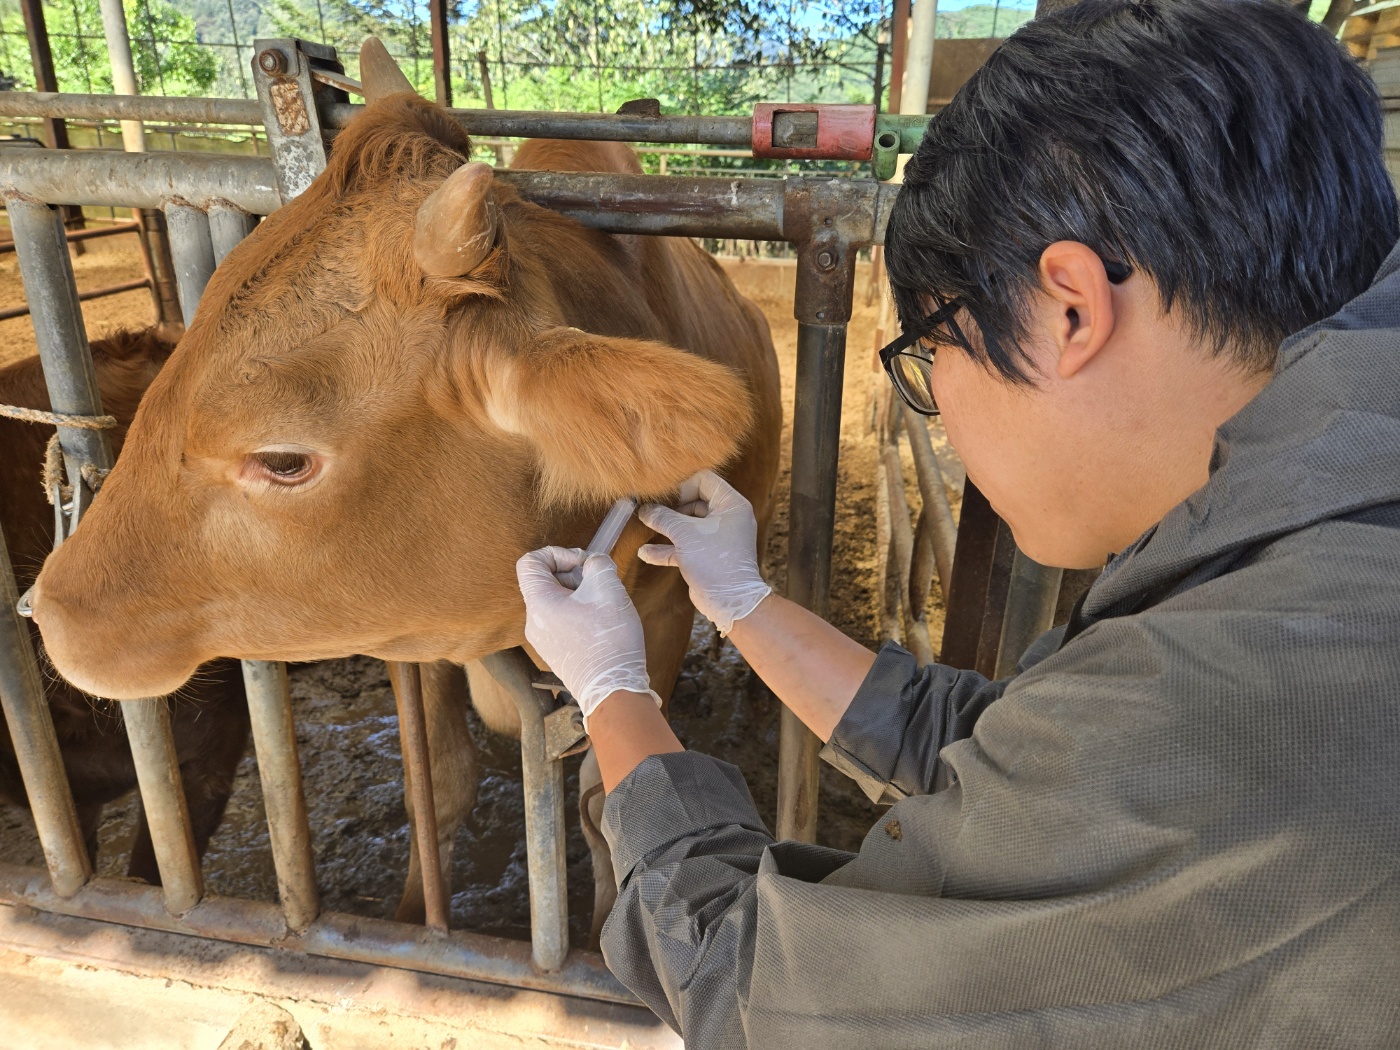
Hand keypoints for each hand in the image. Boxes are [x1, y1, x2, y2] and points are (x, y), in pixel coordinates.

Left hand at [515, 546, 660, 723]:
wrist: (613, 690)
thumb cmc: (609, 642)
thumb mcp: (609, 589)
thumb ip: (598, 564)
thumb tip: (593, 563)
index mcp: (539, 604)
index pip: (530, 562)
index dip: (557, 553)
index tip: (582, 563)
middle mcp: (534, 622)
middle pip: (545, 581)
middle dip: (574, 574)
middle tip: (600, 582)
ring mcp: (543, 640)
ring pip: (556, 601)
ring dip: (580, 594)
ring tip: (603, 604)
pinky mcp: (555, 651)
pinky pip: (561, 620)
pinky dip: (580, 612)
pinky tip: (601, 622)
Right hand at [637, 470, 771, 634]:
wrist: (730, 601)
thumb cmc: (715, 562)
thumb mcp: (685, 534)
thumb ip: (662, 517)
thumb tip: (644, 509)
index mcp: (731, 504)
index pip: (704, 480)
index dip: (682, 486)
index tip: (663, 497)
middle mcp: (727, 518)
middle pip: (694, 501)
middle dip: (670, 508)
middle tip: (649, 510)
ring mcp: (717, 538)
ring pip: (687, 524)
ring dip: (666, 527)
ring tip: (643, 526)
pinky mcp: (707, 556)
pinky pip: (685, 546)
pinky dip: (667, 548)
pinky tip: (645, 553)